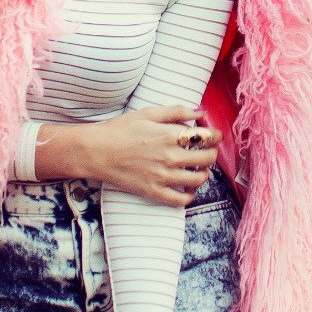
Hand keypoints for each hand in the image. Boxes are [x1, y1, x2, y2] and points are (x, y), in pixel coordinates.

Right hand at [73, 105, 219, 206]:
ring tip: (199, 169)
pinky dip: (189, 195)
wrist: (96, 151)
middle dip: (212, 154)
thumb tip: (201, 113)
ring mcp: (162, 176)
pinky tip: (188, 188)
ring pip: (198, 180)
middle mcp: (169, 157)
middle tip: (207, 151)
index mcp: (169, 135)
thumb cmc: (120, 129)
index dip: (215, 136)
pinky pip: (180, 200)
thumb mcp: (148, 113)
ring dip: (204, 174)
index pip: (206, 137)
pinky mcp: (153, 192)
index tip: (214, 136)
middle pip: (207, 159)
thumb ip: (177, 111)